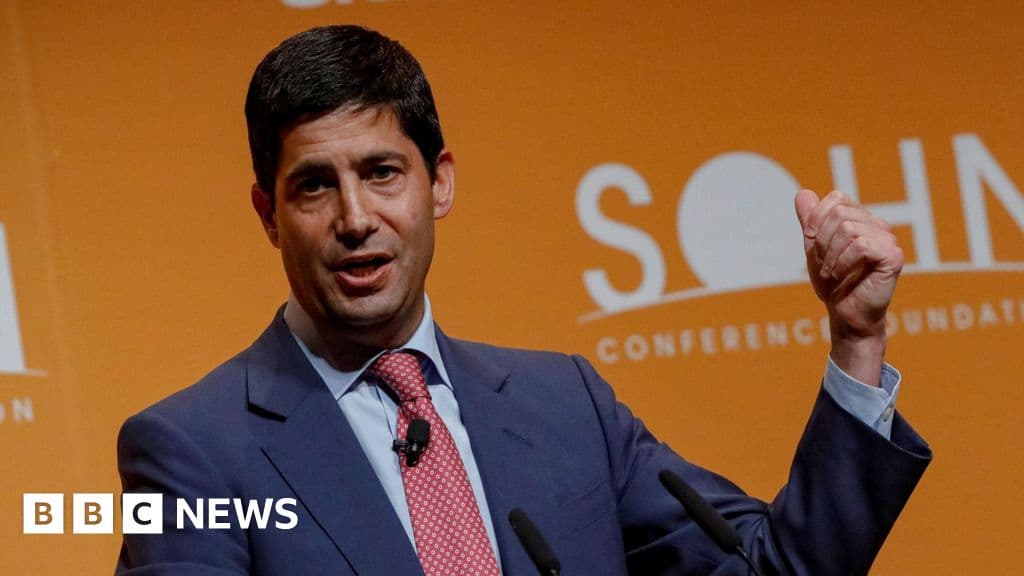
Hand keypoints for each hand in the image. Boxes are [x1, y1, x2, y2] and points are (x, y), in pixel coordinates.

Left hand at [794, 189, 903, 385]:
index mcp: (861, 219)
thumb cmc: (833, 283)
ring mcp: (888, 239)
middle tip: (824, 264)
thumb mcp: (815, 249)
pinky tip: (841, 275)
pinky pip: (861, 245)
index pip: (836, 199)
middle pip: (840, 214)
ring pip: (848, 228)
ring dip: (831, 255)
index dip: (817, 220)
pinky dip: (843, 261)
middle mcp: (878, 225)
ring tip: (832, 273)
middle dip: (822, 241)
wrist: (846, 314)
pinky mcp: (893, 255)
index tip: (813, 244)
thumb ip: (810, 222)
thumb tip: (803, 192)